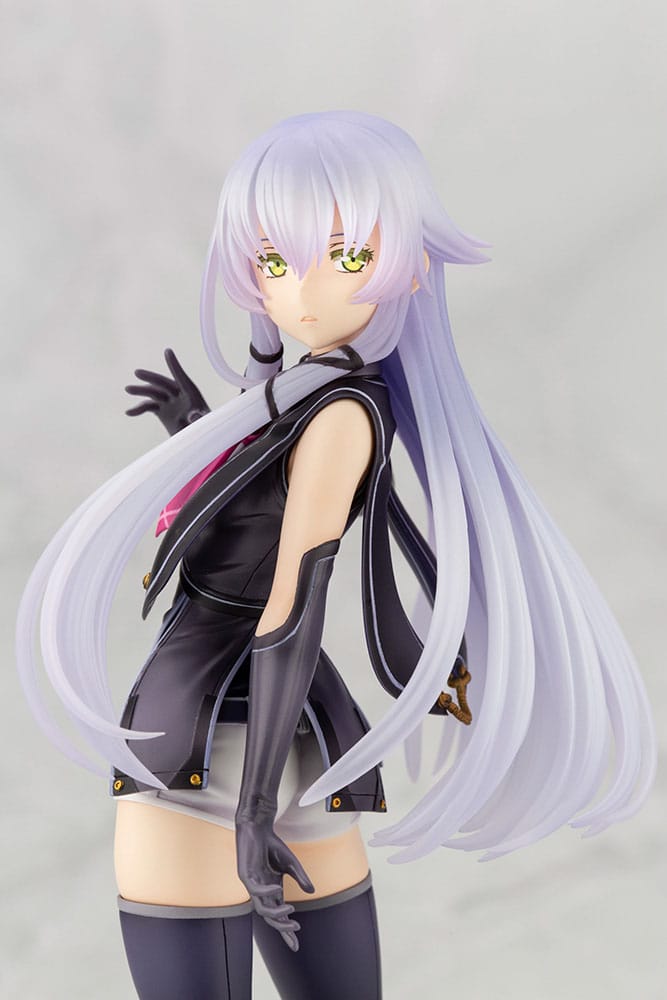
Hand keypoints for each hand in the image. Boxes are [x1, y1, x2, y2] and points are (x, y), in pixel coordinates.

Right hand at [125, 348, 209, 435]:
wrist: (199, 442)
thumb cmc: (205, 430)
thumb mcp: (204, 425)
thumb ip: (199, 419)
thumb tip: (193, 416)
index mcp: (192, 395)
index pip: (182, 378)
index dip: (174, 365)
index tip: (168, 351)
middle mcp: (180, 395)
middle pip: (164, 383)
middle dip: (151, 378)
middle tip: (137, 373)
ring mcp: (170, 403)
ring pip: (153, 393)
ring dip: (141, 391)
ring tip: (128, 389)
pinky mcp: (163, 412)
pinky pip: (148, 406)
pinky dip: (138, 409)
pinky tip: (129, 412)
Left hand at [235, 816, 314, 950]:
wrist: (258, 827)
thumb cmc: (272, 845)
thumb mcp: (291, 863)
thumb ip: (301, 878)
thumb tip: (312, 892)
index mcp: (272, 890)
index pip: (279, 915)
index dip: (286, 930)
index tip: (295, 945)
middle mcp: (262, 891)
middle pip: (270, 917)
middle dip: (282, 928)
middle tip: (295, 931)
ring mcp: (253, 884)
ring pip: (262, 909)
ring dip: (276, 913)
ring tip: (289, 912)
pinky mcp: (245, 875)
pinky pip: (255, 890)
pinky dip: (267, 891)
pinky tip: (277, 888)